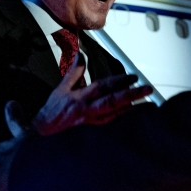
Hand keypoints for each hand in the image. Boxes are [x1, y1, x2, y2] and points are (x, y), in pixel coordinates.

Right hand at [30, 59, 152, 135]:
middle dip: (131, 95)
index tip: (133, 77)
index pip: (103, 87)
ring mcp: (92, 124)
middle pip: (113, 101)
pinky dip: (126, 123)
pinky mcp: (94, 134)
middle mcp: (88, 111)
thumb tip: (80, 55)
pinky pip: (113, 127)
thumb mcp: (60, 90)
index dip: (119, 81)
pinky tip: (138, 122)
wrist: (41, 134)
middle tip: (147, 89)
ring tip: (150, 106)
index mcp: (80, 98)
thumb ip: (74, 72)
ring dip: (134, 111)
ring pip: (116, 116)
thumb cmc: (51, 113)